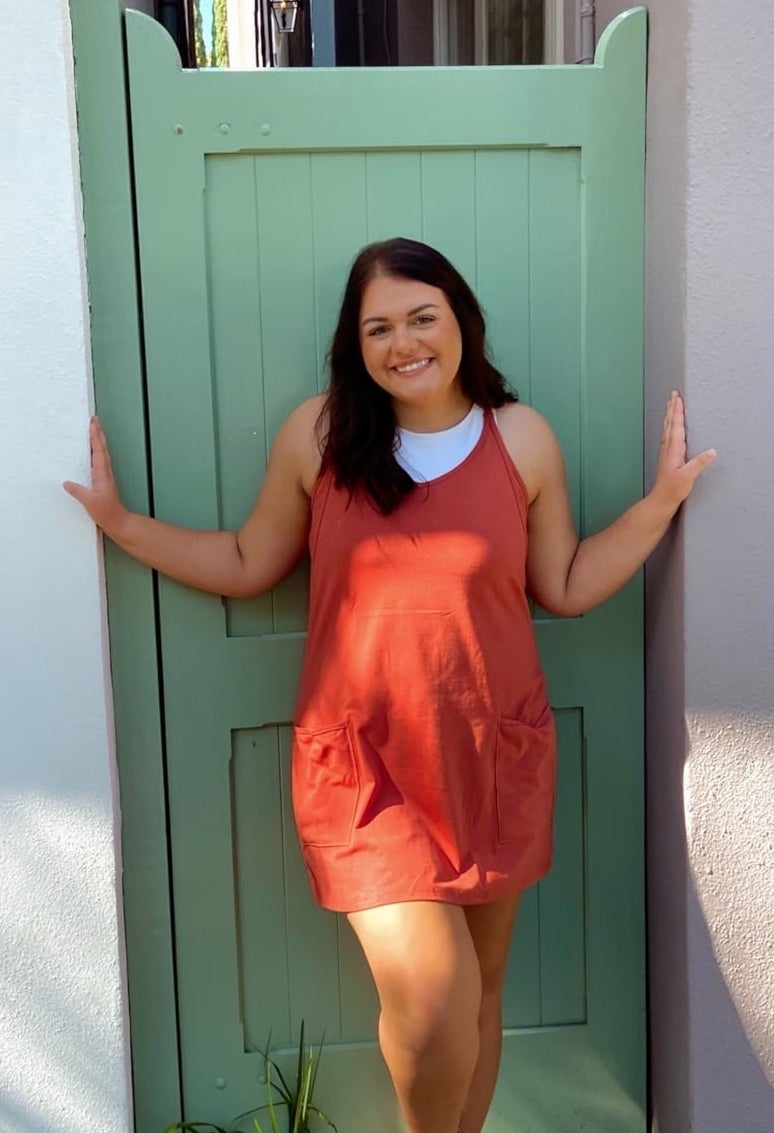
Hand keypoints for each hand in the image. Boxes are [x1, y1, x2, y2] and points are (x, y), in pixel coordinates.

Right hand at [63, 416, 128, 535]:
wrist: (119, 523)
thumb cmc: (108, 513)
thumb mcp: (90, 503)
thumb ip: (78, 492)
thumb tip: (67, 483)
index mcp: (102, 474)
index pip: (98, 450)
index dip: (95, 436)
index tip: (92, 423)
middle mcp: (105, 473)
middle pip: (101, 448)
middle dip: (97, 433)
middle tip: (93, 420)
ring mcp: (105, 477)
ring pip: (101, 454)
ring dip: (97, 441)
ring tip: (93, 431)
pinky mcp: (103, 482)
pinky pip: (99, 462)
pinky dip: (96, 452)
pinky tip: (91, 453)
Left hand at [650, 391, 715, 513]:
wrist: (661, 500)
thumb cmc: (672, 490)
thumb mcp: (688, 477)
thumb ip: (699, 464)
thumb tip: (712, 452)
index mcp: (674, 449)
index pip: (676, 426)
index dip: (677, 411)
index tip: (678, 398)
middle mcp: (668, 448)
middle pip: (670, 423)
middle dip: (672, 408)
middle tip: (672, 394)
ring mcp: (666, 452)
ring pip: (667, 428)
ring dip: (669, 415)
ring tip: (671, 405)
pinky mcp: (667, 457)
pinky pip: (668, 436)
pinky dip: (670, 426)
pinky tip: (671, 427)